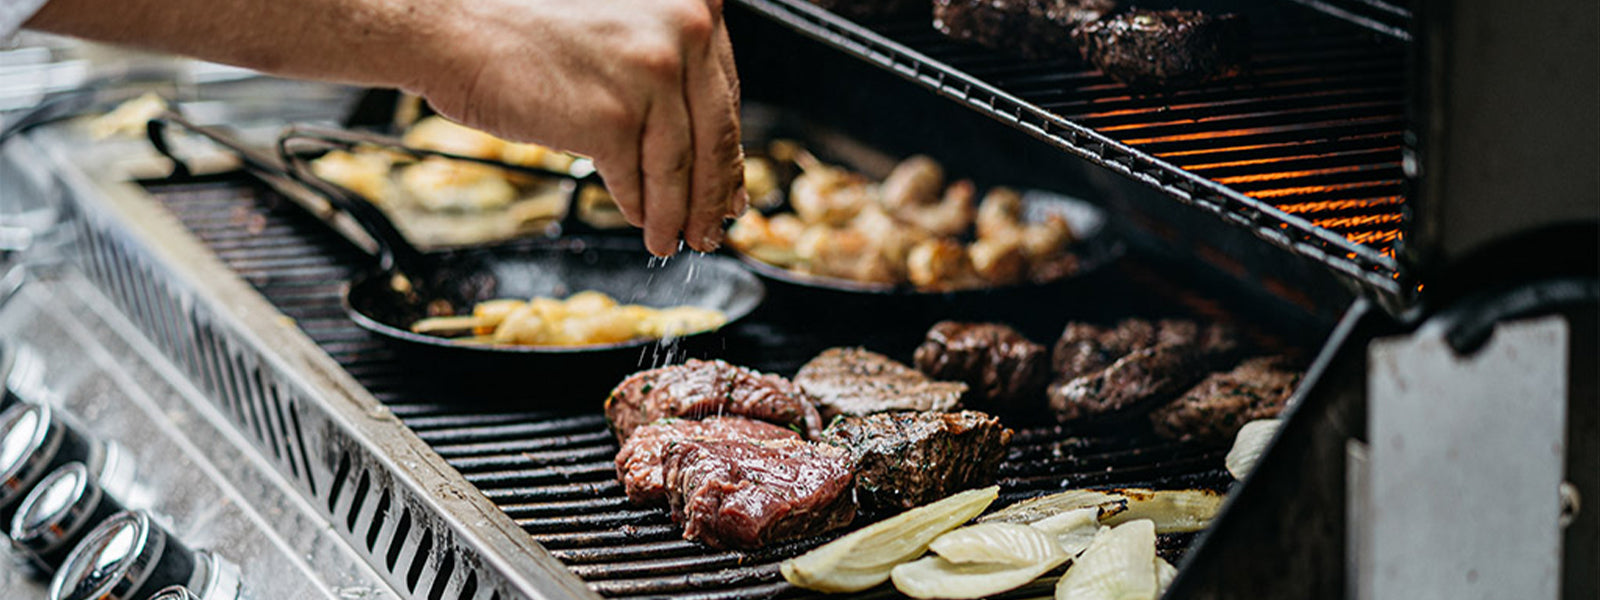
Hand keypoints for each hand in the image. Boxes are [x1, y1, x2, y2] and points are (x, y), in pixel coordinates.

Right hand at [421, 0, 746, 255]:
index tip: (731, 181)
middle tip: (716, 223)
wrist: (454, 28)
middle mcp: (685, 28)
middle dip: (715, 190)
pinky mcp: (615, 118)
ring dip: (679, 212)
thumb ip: (666, 66)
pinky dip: (641, 208)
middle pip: (717, 131)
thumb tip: (706, 144)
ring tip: (677, 238)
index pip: (725, 90)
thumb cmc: (524, 26)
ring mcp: (652, 74)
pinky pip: (639, 180)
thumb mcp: (620, 27)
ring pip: (682, 165)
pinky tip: (641, 221)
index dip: (728, 146)